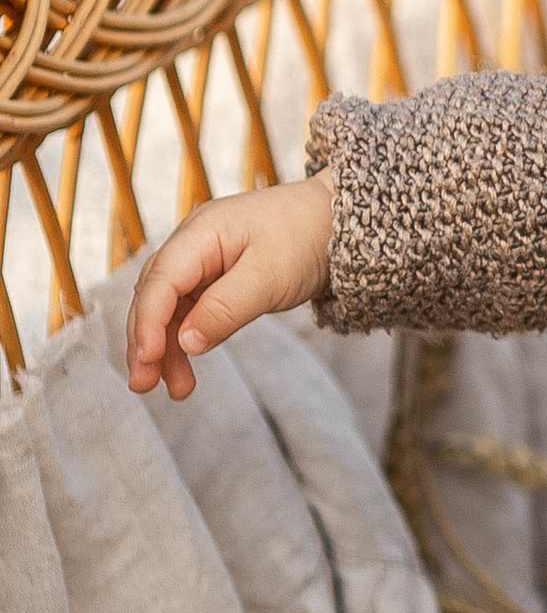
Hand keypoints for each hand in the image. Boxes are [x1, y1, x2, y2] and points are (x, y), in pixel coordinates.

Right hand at [125, 174, 335, 398]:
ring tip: (176, 389)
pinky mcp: (213, 278)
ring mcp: (202, 261)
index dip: (148, 321)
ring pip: (169, 308)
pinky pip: (189, 312)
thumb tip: (186, 342)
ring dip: (166, 348)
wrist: (337, 223)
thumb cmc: (306, 238)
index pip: (162, 279)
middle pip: (155, 295)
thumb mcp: (270, 276)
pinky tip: (187, 369)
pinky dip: (186, 340)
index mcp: (202, 231)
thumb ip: (226, 308)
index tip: (146, 358)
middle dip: (146, 341)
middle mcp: (193, 244)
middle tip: (143, 385)